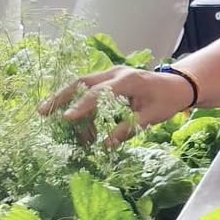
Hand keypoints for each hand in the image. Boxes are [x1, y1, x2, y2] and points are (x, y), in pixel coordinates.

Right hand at [43, 66, 196, 146]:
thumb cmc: (167, 100)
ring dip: (67, 102)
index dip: (82, 106)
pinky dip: (81, 106)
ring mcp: (111, 75)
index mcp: (128, 80)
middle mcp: (115, 74)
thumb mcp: (151, 117)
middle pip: (82, 82)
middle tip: (42, 112)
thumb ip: (128, 129)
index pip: (99, 93)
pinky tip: (77, 124)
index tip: (66, 119)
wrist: (178, 85)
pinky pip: (90, 91)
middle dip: (61, 97)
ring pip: (82, 85)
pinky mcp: (110, 81)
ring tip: (53, 120)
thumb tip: (105, 145)